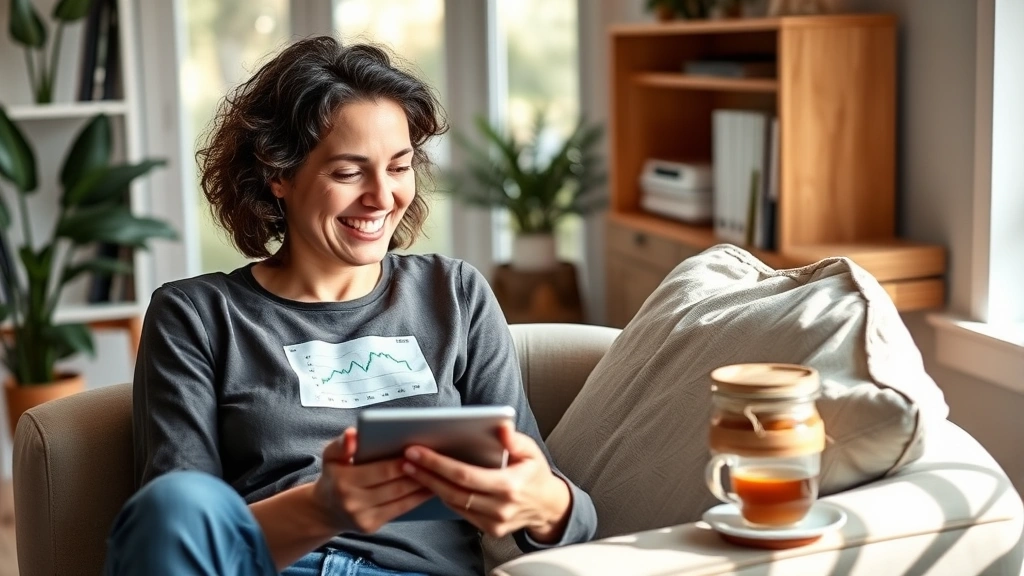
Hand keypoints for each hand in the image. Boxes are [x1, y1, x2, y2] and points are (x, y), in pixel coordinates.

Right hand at [313, 428, 432, 533]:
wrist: (324, 510)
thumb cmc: (333, 476)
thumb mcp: (331, 456)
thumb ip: (341, 444)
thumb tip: (353, 434)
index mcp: (343, 481)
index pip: (381, 471)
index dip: (402, 463)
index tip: (420, 452)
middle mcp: (352, 502)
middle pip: (394, 486)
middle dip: (417, 474)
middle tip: (436, 462)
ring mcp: (362, 517)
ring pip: (400, 499)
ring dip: (422, 487)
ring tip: (438, 473)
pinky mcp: (371, 526)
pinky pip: (399, 510)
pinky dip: (417, 499)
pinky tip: (429, 488)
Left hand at [401, 423, 570, 540]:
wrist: (548, 506)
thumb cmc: (535, 473)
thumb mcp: (531, 451)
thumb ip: (515, 439)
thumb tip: (501, 426)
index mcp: (510, 486)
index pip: (465, 475)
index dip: (438, 464)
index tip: (417, 452)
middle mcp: (500, 507)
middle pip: (453, 491)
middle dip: (426, 474)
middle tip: (406, 459)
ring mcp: (494, 522)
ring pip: (454, 503)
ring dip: (430, 486)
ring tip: (413, 469)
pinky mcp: (490, 530)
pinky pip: (461, 512)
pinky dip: (445, 496)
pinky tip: (432, 483)